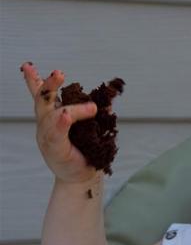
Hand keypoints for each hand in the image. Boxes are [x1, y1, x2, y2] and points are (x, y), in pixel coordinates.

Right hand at [20, 62, 98, 183]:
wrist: (81, 178)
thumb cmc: (85, 152)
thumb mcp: (92, 129)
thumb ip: (98, 115)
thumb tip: (109, 101)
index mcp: (52, 118)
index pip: (42, 97)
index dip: (34, 81)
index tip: (28, 66)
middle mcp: (46, 125)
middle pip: (43, 101)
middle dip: (49, 86)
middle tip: (59, 73)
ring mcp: (49, 137)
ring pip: (51, 116)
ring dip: (67, 107)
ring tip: (86, 103)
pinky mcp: (55, 150)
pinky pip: (56, 134)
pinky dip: (61, 124)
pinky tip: (65, 116)